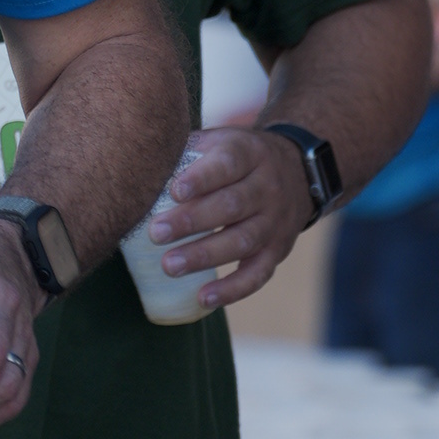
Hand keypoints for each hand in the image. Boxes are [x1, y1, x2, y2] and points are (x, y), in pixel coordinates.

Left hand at [143, 125, 310, 306]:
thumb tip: (140, 163)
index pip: (228, 164)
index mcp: (250, 154)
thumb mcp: (221, 140)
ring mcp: (275, 222)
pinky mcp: (278, 250)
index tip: (174, 191)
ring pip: (242, 241)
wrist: (297, 172)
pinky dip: (232, 289)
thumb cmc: (238, 159)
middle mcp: (267, 188)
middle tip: (155, 233)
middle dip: (191, 221)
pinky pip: (258, 274)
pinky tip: (203, 298)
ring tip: (169, 266)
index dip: (202, 178)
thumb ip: (189, 149)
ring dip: (204, 256)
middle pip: (232, 205)